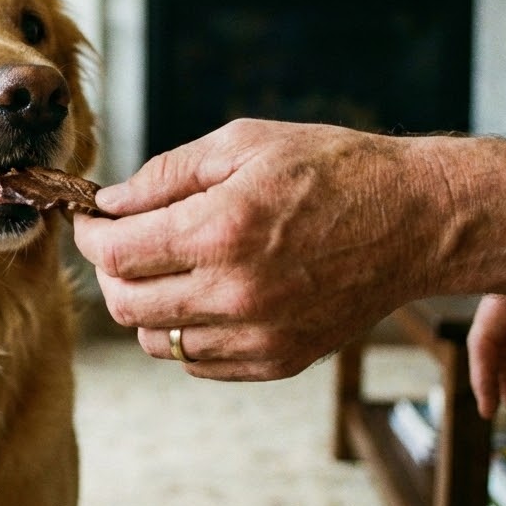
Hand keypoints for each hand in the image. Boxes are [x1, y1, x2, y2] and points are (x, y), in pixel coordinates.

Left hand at [74, 119, 434, 380]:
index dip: (88, 234)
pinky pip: (199, 363)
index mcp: (219, 231)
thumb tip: (110, 202)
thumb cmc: (333, 169)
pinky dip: (185, 332)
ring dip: (145, 305)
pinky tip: (204, 293)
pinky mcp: (279, 361)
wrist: (416, 220)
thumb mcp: (244, 142)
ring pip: (156, 341)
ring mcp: (258, 336)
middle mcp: (234, 293)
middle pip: (125, 305)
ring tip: (167, 267)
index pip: (113, 253)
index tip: (90, 219)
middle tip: (120, 243)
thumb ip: (166, 174)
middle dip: (108, 271)